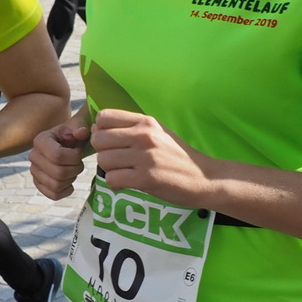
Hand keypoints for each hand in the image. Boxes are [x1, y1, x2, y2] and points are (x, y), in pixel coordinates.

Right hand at [30, 121, 89, 199]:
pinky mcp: (39, 184)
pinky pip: (53, 195)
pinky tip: (70, 181)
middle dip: (76, 169)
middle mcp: (33, 156)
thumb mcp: (77, 126)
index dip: (74, 157)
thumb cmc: (72, 135)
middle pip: (59, 173)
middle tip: (79, 162)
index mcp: (40, 140)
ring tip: (73, 170)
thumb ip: (80, 126)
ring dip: (71, 179)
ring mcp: (34, 172)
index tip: (78, 152)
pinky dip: (66, 191)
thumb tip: (81, 132)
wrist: (66, 143)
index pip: (57, 156)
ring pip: (56, 185)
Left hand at [91, 109, 212, 206]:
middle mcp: (144, 136)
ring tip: (123, 172)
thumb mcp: (158, 133)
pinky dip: (115, 184)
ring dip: (109, 170)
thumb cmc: (178, 156)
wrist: (204, 178)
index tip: (110, 141)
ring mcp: (145, 157)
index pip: (104, 116)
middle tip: (116, 160)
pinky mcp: (146, 178)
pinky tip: (126, 184)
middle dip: (102, 152)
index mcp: (146, 122)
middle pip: (98, 139)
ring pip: (103, 160)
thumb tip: (96, 128)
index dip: (101, 130)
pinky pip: (112, 179)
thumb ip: (131, 128)